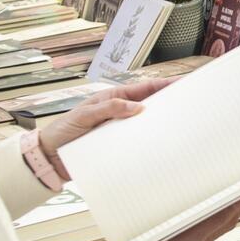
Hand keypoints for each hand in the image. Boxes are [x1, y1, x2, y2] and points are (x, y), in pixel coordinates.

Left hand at [35, 80, 170, 179]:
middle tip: (190, 104)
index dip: (165, 84)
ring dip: (161, 126)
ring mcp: (120, 130)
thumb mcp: (84, 116)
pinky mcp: (118, 147)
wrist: (49, 158)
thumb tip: (138, 107)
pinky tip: (161, 148)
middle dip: (169, 104)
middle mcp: (120, 112)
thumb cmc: (62, 131)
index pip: (144, 89)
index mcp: (114, 98)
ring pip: (146, 125)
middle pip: (150, 106)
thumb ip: (108, 109)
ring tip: (180, 127)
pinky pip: (138, 144)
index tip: (183, 82)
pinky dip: (150, 145)